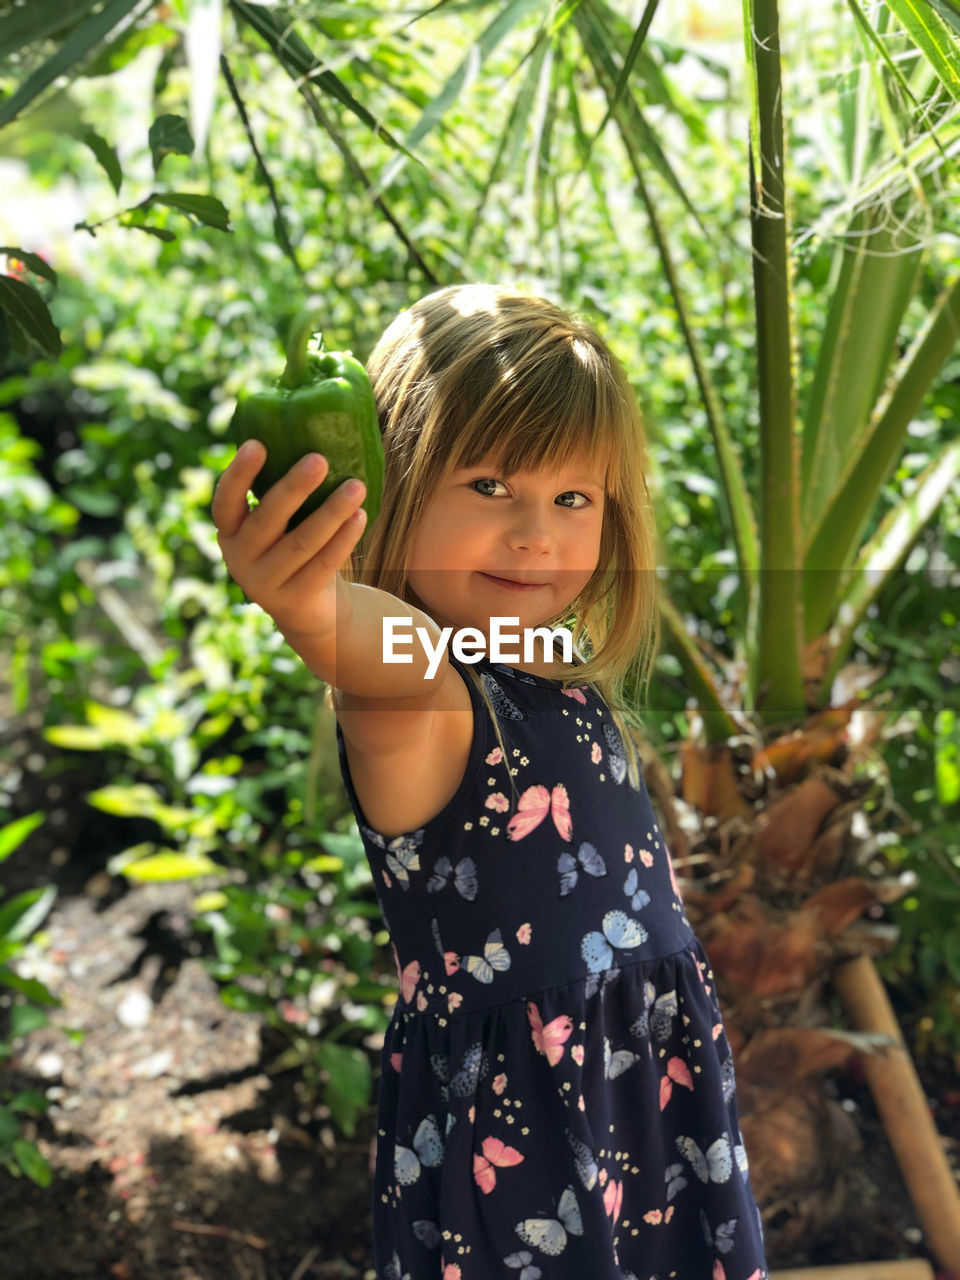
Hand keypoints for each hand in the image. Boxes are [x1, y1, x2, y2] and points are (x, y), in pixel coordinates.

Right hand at [212, 439, 366, 637]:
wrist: (307, 609)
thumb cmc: (293, 544)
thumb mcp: (279, 522)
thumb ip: (282, 489)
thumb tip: (313, 423)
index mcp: (230, 532)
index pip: (225, 501)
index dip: (239, 474)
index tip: (258, 443)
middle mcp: (240, 558)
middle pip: (267, 520)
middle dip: (294, 488)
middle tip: (320, 458)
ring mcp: (265, 584)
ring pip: (301, 543)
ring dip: (331, 511)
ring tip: (356, 486)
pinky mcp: (295, 600)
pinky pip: (323, 564)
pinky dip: (343, 539)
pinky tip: (360, 516)